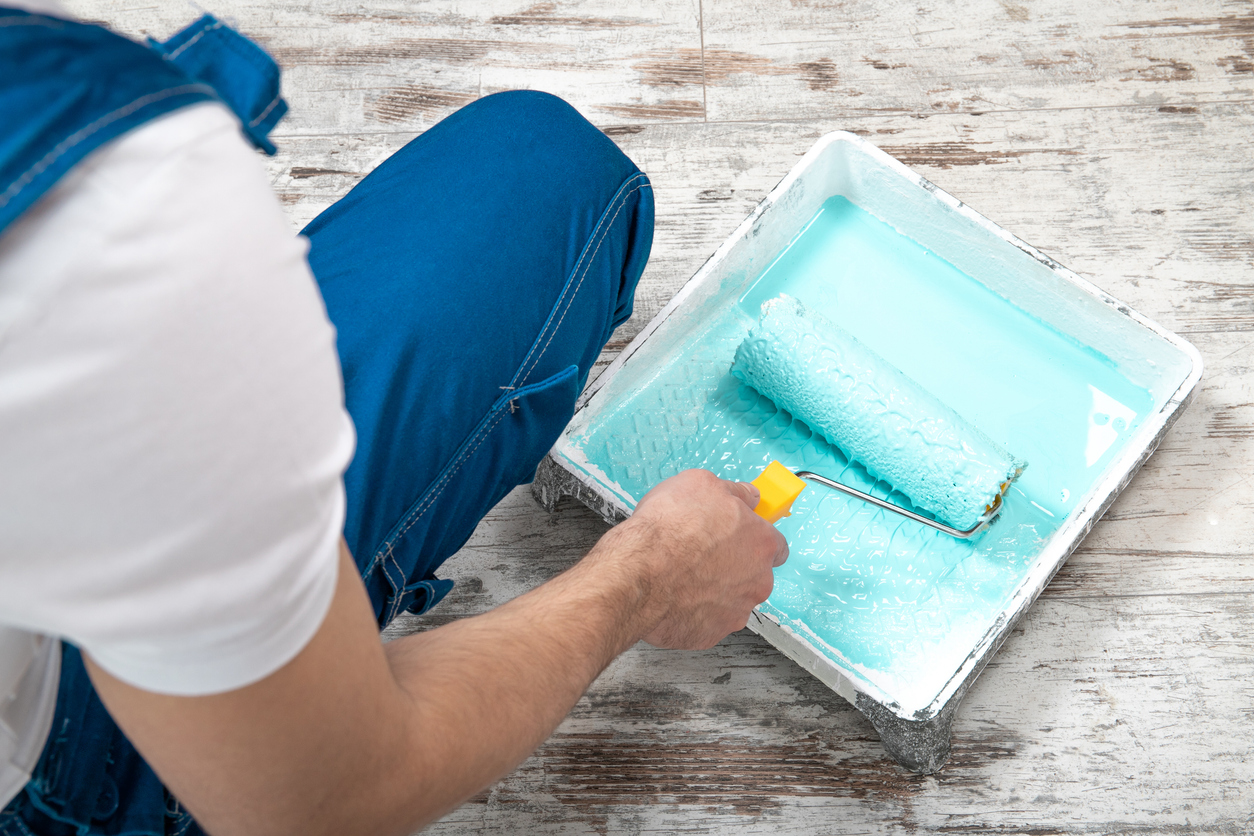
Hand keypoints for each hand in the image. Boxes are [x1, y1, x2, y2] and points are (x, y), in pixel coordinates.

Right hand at [595, 469, 788, 650]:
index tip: (739, 534)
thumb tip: (746, 496)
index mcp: (761, 544)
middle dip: (732, 566)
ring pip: (730, 599)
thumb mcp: (703, 484)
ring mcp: (735, 611)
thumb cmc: (669, 530)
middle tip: (701, 553)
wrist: (638, 572)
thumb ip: (734, 492)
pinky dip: (692, 611)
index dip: (754, 538)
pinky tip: (673, 595)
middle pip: (754, 575)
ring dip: (712, 589)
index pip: (776, 545)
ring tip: (682, 575)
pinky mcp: (710, 634)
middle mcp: (757, 581)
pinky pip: (706, 621)